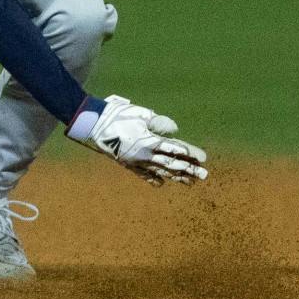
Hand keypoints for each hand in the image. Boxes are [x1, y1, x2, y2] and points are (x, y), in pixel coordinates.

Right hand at [71, 94, 208, 184]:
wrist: (94, 126)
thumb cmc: (119, 115)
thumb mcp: (142, 114)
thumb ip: (160, 123)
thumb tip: (175, 131)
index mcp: (151, 141)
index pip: (176, 149)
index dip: (191, 154)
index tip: (204, 158)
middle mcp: (146, 155)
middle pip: (172, 164)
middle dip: (189, 170)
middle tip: (204, 176)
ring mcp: (137, 162)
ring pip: (161, 172)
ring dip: (177, 177)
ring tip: (190, 182)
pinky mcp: (128, 164)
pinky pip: (143, 175)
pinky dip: (154, 179)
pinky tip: (161, 184)